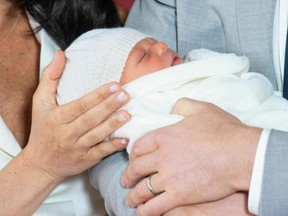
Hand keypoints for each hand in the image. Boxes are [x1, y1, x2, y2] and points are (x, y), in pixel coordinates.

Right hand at [22, 51, 130, 182]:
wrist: (40, 164)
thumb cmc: (42, 129)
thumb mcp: (39, 102)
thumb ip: (50, 77)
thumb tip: (61, 54)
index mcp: (57, 117)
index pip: (80, 105)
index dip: (97, 95)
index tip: (114, 85)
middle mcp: (66, 133)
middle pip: (90, 119)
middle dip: (108, 106)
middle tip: (125, 95)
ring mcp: (76, 148)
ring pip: (96, 135)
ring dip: (112, 125)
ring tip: (127, 114)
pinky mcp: (85, 160)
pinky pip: (100, 153)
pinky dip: (112, 147)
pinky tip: (125, 139)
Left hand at [121, 98, 261, 214]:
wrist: (240, 153)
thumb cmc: (223, 130)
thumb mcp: (201, 109)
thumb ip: (183, 105)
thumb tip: (174, 107)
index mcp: (164, 136)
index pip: (138, 147)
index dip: (133, 155)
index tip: (132, 160)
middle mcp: (161, 157)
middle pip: (136, 168)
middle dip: (128, 176)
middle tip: (125, 181)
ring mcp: (169, 178)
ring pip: (143, 189)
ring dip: (134, 196)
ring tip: (131, 199)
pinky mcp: (179, 195)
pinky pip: (156, 207)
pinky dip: (146, 210)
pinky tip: (143, 211)